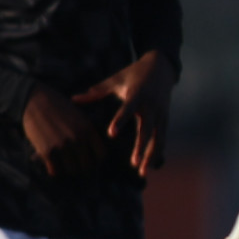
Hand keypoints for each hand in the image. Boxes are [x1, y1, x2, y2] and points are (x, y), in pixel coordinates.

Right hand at [19, 85, 105, 179]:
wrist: (34, 100)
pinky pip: (54, 171)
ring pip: (71, 170)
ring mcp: (62, 146)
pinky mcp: (47, 151)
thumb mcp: (79, 115)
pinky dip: (53, 169)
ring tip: (63, 163)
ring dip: (67, 168)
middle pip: (86, 165)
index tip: (89, 159)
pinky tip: (52, 164)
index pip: (101, 155)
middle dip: (81, 166)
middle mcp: (78, 138)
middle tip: (74, 163)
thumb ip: (86, 131)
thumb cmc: (57, 106)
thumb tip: (93, 150)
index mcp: (88, 129)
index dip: (96, 159)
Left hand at [77, 53, 173, 177]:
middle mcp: (151, 105)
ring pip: (158, 137)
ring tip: (142, 172)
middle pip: (147, 129)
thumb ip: (96, 92)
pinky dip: (157, 152)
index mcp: (137, 94)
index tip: (112, 134)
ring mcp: (160, 113)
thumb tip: (73, 99)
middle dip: (141, 147)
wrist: (162, 67)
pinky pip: (162, 137)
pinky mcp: (165, 118)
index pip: (128, 109)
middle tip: (134, 164)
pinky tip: (150, 166)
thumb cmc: (134, 73)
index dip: (120, 121)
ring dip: (151, 155)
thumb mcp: (116, 80)